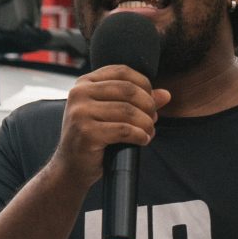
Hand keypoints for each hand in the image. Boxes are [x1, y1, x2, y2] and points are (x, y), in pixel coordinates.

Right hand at [49, 67, 171, 189]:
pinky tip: (142, 140)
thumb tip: (166, 94)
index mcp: (85, 83)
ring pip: (128, 110)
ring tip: (149, 132)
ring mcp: (80, 112)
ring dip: (146, 123)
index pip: (122, 72)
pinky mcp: (86, 132)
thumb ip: (138, 101)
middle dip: (148, 105)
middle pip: (128, 90)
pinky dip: (139, 135)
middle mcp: (79, 93)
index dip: (144, 84)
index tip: (151, 101)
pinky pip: (124, 130)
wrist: (71, 167)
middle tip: (153, 120)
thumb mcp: (113, 114)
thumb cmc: (94, 138)